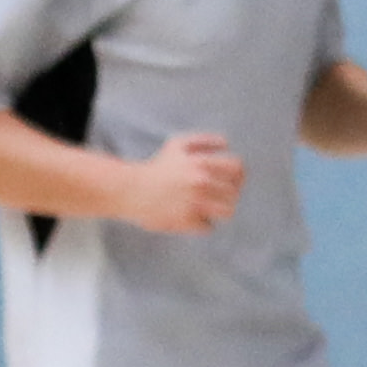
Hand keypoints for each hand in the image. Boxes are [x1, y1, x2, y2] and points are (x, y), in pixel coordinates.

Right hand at [123, 132, 243, 235]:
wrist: (129, 190)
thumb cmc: (155, 167)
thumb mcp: (177, 144)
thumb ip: (203, 140)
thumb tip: (226, 144)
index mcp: (202, 163)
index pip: (238, 169)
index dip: (237, 176)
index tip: (229, 182)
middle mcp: (201, 182)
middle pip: (233, 192)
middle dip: (227, 195)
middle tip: (214, 198)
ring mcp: (194, 203)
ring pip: (226, 211)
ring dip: (219, 211)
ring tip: (207, 210)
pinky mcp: (185, 220)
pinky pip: (207, 227)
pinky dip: (202, 225)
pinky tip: (191, 220)